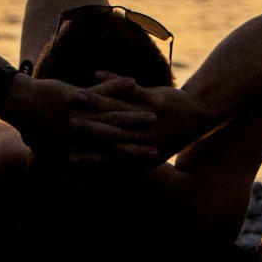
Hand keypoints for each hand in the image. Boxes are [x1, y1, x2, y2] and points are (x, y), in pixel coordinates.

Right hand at [71, 74, 200, 166]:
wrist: (195, 116)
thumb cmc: (168, 136)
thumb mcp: (150, 157)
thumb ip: (128, 170)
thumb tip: (108, 188)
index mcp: (138, 150)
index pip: (108, 154)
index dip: (88, 153)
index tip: (67, 151)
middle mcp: (142, 136)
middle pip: (109, 131)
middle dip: (87, 126)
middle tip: (66, 122)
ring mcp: (148, 116)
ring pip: (116, 108)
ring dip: (95, 100)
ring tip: (75, 96)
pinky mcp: (154, 99)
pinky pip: (130, 89)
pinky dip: (112, 79)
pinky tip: (95, 73)